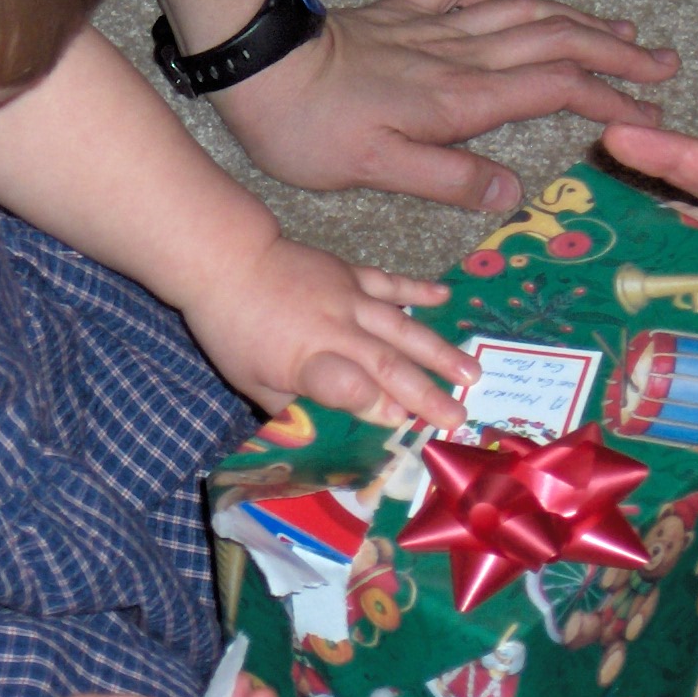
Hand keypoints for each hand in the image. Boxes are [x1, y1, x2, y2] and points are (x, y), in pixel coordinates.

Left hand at [181, 236, 474, 427]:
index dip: (374, 403)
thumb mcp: (252, 381)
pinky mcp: (350, 273)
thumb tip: (331, 435)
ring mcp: (347, 296)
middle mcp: (334, 328)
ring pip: (400, 326)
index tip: (401, 422)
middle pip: (384, 362)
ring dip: (438, 351)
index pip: (346, 385)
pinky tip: (444, 297)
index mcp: (305, 359)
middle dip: (424, 391)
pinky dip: (418, 290)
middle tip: (457, 416)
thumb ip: (295, 405)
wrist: (226, 261)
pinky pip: (389, 283)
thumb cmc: (234, 330)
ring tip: (471, 373)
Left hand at [210, 0, 680, 211]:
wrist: (260, 64)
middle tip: (663, 65)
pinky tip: (506, 0)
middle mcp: (457, 56)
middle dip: (616, 51)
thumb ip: (451, 178)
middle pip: (556, 40)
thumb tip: (515, 193)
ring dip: (576, 17)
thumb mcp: (379, 170)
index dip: (611, 97)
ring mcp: (430, 27)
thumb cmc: (310, 129)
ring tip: (619, 28)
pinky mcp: (399, 13)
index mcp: (461, 98)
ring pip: (521, 11)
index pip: (557, 90)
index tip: (652, 112)